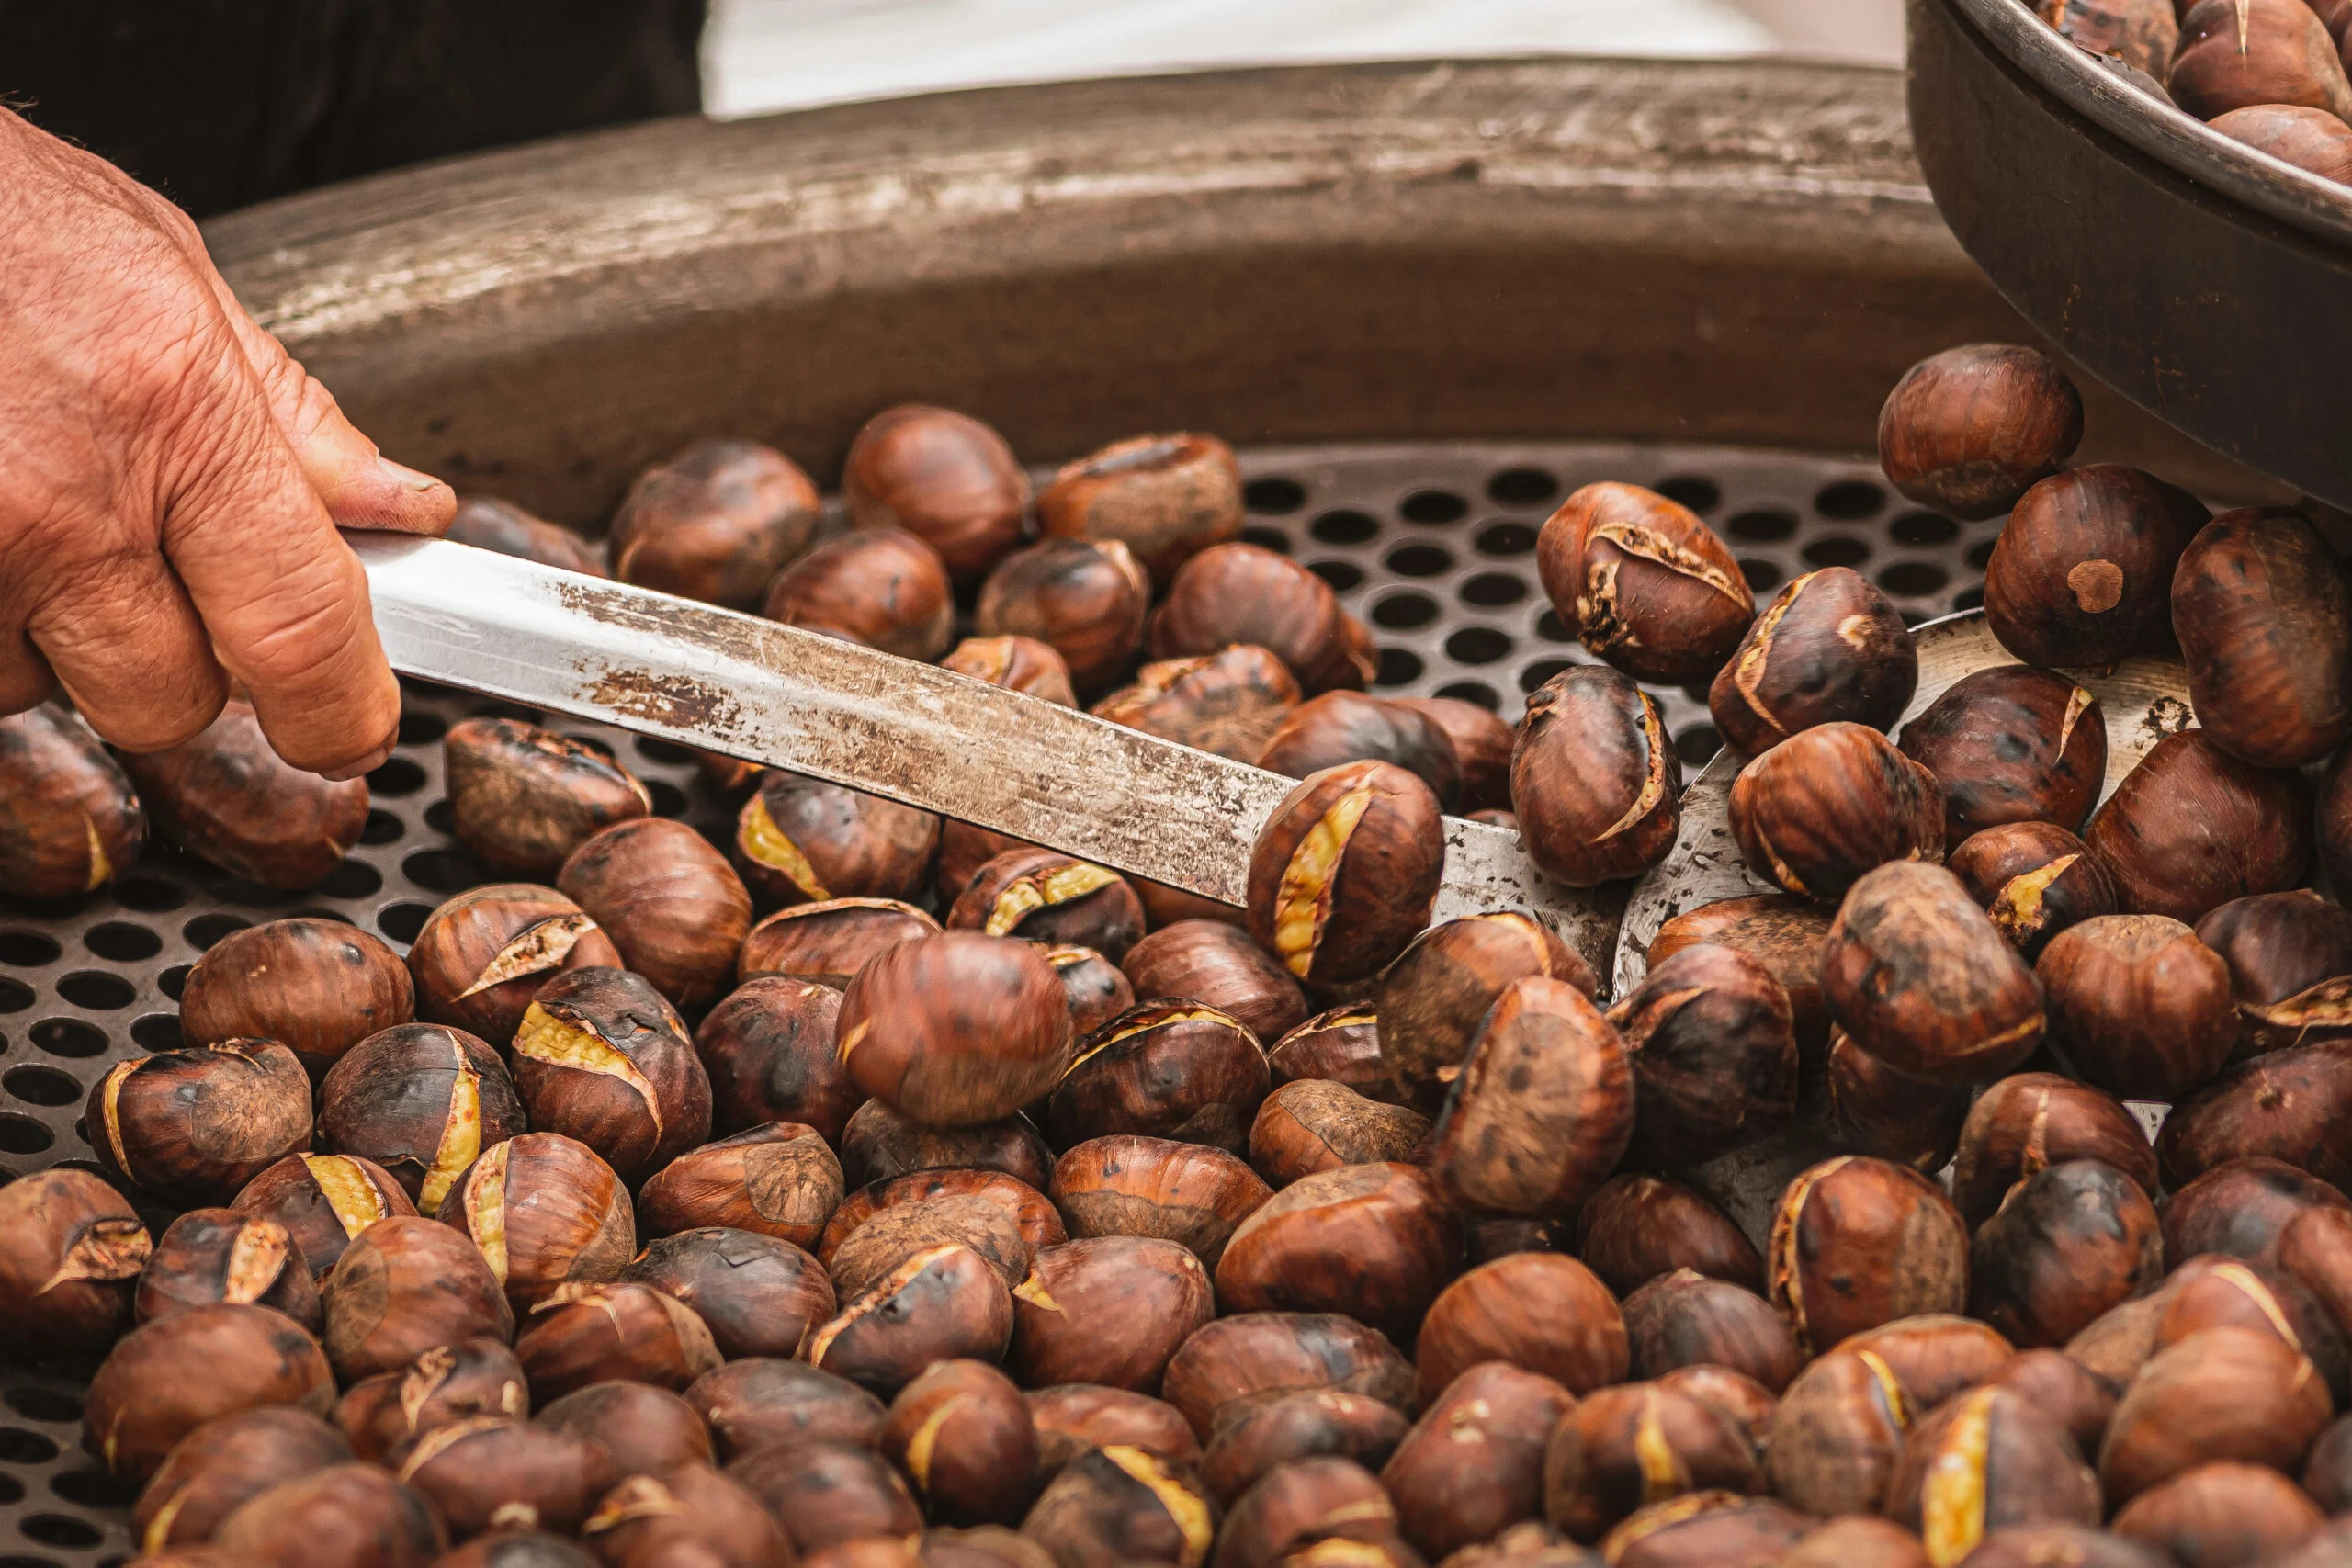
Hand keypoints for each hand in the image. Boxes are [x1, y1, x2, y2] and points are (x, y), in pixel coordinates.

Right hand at [0, 108, 452, 779]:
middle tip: (148, 570)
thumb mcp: (167, 273)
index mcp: (174, 415)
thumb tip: (399, 507)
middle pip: (170, 700)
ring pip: (40, 689)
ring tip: (19, 507)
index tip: (353, 727)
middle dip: (176, 664)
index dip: (341, 709)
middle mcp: (65, 502)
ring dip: (44, 634)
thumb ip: (288, 412)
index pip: (303, 629)